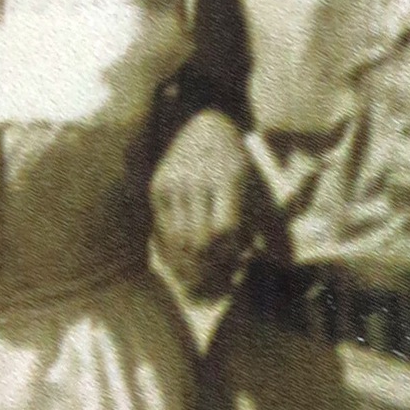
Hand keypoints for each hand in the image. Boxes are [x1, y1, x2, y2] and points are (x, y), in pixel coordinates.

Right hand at [150, 110, 253, 297]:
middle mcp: (196, 180)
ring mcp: (173, 184)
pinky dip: (171, 251)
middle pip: (198, 238)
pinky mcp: (157, 188)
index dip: (228, 256)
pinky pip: (163, 228)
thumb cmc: (235, 156)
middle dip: (206, 269)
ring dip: (187, 266)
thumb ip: (252, 217)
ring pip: (177, 238)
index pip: (223, 230)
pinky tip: (179, 265)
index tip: (233, 271)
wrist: (201, 121)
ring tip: (194, 285)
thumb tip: (244, 257)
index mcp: (227, 177)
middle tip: (211, 288)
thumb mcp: (252, 179)